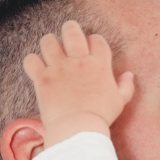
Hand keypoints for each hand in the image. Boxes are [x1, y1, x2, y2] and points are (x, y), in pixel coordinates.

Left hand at [21, 19, 134, 144]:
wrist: (80, 130)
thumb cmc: (101, 117)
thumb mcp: (120, 103)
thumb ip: (126, 86)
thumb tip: (129, 74)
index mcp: (99, 66)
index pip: (97, 40)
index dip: (93, 42)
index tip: (90, 51)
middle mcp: (78, 62)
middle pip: (71, 30)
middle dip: (70, 30)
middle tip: (68, 40)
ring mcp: (59, 68)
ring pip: (48, 40)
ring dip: (49, 45)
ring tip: (52, 54)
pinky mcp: (42, 78)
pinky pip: (31, 59)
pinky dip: (33, 63)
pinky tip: (38, 69)